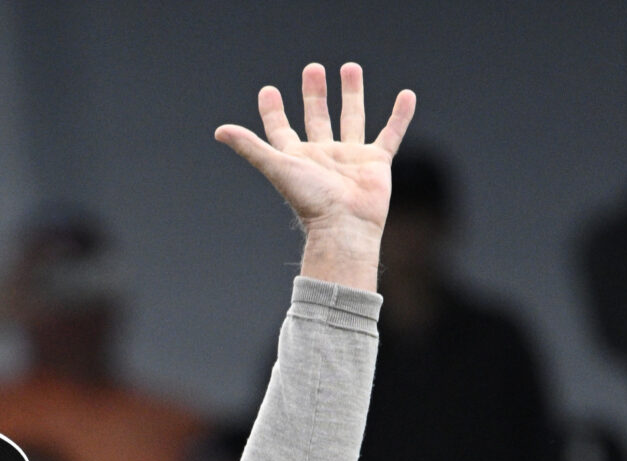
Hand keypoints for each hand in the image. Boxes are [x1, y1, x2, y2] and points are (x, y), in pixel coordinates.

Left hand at [215, 63, 415, 291]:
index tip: (268, 91)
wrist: (345, 227)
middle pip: (317, 118)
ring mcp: (351, 158)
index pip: (281, 129)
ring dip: (352, 93)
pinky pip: (391, 133)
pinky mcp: (376, 163)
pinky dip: (399, 116)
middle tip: (313, 68)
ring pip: (352, 118)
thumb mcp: (277, 167)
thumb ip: (251, 147)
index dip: (273, 111)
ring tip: (350, 68)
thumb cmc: (311, 201)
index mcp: (298, 158)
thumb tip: (219, 131)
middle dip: (314, 94)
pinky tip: (406, 95)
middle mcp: (323, 156)